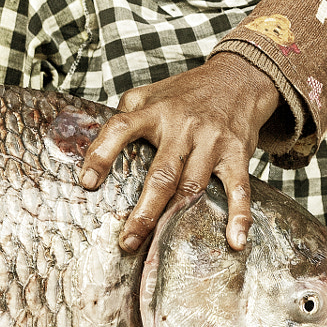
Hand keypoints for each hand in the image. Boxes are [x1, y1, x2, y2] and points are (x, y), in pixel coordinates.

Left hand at [77, 53, 282, 253]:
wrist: (238, 78)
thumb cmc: (187, 93)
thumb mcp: (152, 93)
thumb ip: (126, 115)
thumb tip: (98, 145)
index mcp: (155, 111)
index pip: (121, 129)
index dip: (102, 154)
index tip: (87, 183)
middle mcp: (182, 127)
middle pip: (161, 174)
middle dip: (144, 211)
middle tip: (128, 242)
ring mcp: (211, 141)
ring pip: (192, 186)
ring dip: (177, 220)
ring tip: (159, 248)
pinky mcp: (237, 154)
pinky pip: (238, 188)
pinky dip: (238, 216)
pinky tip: (235, 240)